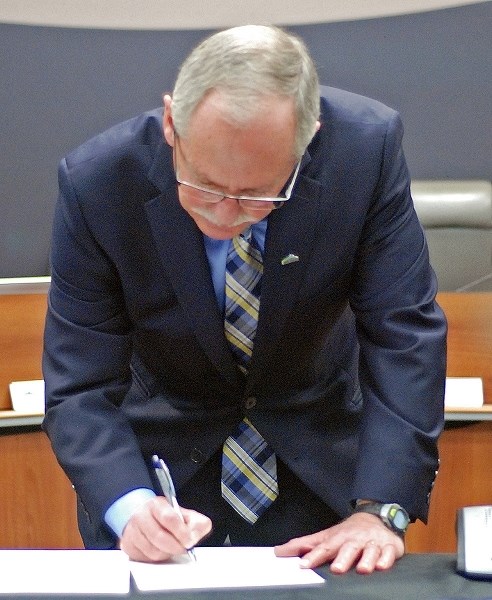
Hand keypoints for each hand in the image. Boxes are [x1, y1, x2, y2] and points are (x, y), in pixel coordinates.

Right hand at [119, 496, 211, 561]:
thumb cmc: (165, 517)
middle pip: (159, 537)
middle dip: (176, 546)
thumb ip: (196, 522)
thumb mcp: (184, 514)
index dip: (181, 532)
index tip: (190, 541)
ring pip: (152, 551)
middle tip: (184, 548)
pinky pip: (144, 559)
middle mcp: (141, 516)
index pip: (169, 518)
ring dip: (166, 554)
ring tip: (171, 547)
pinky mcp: (127, 546)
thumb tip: (195, 536)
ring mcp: (132, 531)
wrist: (143, 517)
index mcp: (156, 505)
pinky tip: (160, 550)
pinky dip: (156, 559)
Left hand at [274, 512, 404, 573]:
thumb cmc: (347, 532)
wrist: (376, 517)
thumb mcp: (326, 536)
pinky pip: (389, 553)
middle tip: (337, 569)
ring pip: (369, 551)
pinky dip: (386, 559)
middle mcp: (354, 539)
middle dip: (343, 558)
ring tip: (363, 569)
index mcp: (338, 538)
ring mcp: (372, 542)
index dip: (314, 557)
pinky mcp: (389, 546)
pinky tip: (382, 565)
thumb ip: (305, 545)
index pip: (324, 548)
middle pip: (348, 549)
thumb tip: (279, 551)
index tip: (304, 565)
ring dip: (367, 559)